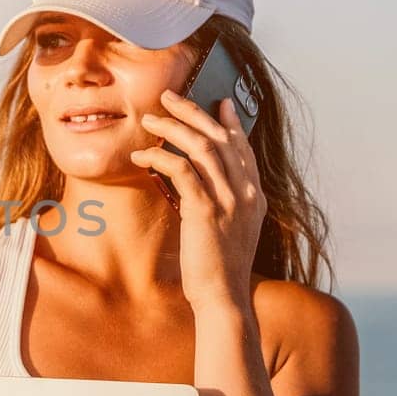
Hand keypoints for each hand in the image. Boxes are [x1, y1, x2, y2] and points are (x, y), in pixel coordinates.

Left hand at [130, 88, 265, 309]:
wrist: (223, 298)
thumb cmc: (220, 268)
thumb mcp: (231, 230)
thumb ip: (224, 203)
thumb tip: (201, 184)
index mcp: (254, 197)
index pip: (243, 148)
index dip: (230, 122)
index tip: (219, 102)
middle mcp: (245, 193)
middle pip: (220, 138)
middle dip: (194, 112)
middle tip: (170, 97)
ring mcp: (228, 201)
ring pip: (201, 147)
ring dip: (173, 129)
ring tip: (150, 119)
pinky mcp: (204, 211)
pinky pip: (181, 171)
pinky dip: (160, 158)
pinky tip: (142, 156)